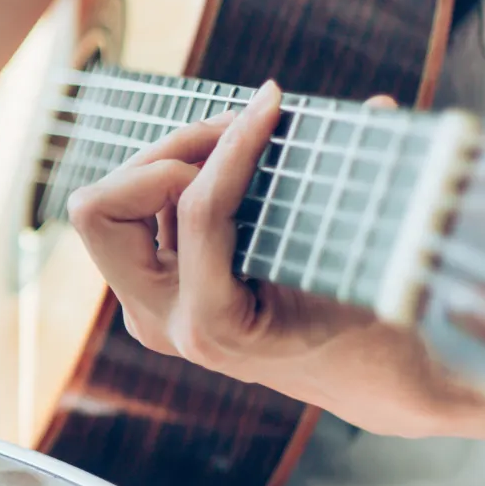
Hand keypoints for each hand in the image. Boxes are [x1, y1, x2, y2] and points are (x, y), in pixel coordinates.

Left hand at [66, 82, 484, 439]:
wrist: (369, 385)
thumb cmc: (383, 329)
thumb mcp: (378, 268)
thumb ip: (374, 197)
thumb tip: (378, 108)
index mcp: (213, 326)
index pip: (198, 209)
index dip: (235, 145)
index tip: (275, 100)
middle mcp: (163, 323)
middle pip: (101, 208)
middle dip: (166, 154)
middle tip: (239, 126)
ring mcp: (150, 309)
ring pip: (107, 205)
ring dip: (169, 161)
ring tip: (242, 139)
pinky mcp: (153, 291)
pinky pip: (132, 215)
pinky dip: (176, 179)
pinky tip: (236, 168)